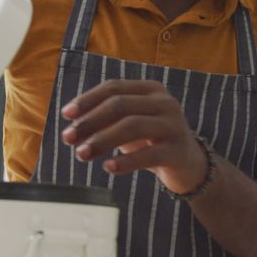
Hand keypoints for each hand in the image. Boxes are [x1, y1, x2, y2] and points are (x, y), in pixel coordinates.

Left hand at [60, 80, 206, 193]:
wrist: (189, 166)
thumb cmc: (152, 142)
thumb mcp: (130, 125)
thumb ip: (106, 120)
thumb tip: (73, 126)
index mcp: (151, 90)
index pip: (114, 88)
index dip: (87, 100)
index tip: (66, 115)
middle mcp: (165, 103)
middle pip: (121, 105)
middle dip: (90, 121)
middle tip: (68, 139)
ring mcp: (174, 126)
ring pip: (133, 126)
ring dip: (102, 140)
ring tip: (82, 154)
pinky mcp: (178, 151)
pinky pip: (148, 154)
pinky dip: (125, 161)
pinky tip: (108, 168)